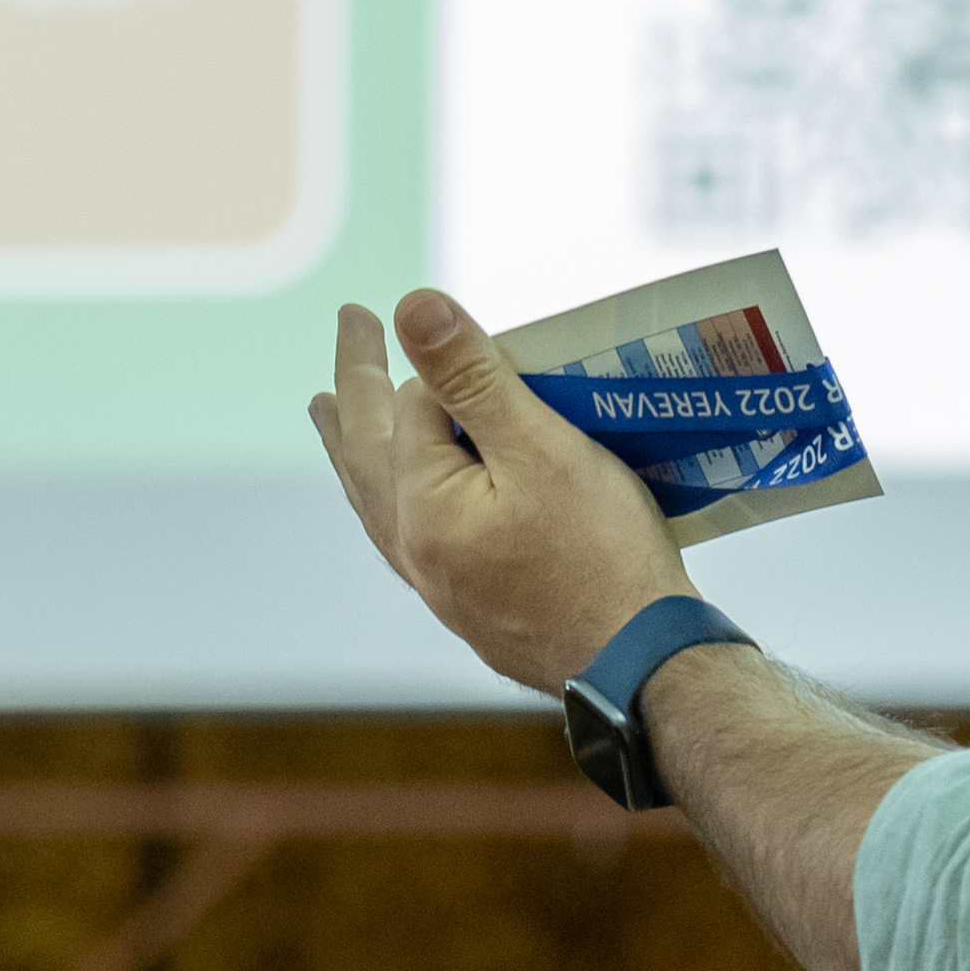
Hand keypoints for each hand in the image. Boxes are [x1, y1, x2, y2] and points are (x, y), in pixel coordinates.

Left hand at [309, 290, 693, 698]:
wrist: (640, 664)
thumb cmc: (601, 554)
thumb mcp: (542, 449)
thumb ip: (472, 377)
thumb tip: (410, 306)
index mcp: (419, 505)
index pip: (417, 405)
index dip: (452, 366)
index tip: (487, 339)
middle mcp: (412, 547)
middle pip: (368, 447)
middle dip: (358, 381)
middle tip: (352, 319)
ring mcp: (436, 583)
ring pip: (377, 495)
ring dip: (356, 442)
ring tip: (329, 408)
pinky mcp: (468, 605)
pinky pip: (404, 532)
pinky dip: (389, 493)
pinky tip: (400, 497)